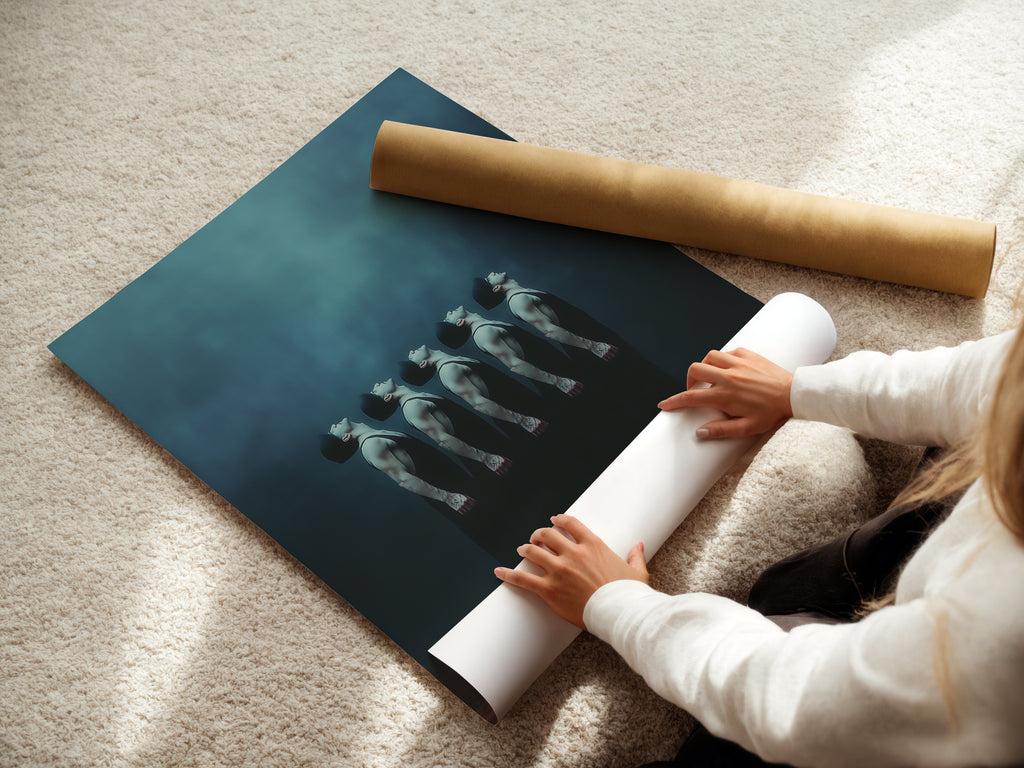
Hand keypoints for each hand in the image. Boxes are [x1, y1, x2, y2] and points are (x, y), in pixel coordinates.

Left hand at [494, 514, 647, 629]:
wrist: (620, 613)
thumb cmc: (629, 595)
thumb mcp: (636, 572)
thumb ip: (635, 556)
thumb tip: (639, 545)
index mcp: (593, 545)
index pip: (570, 524)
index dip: (559, 520)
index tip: (554, 521)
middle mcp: (573, 554)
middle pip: (547, 535)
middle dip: (539, 534)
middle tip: (535, 538)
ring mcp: (559, 571)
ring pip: (533, 552)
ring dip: (525, 549)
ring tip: (521, 550)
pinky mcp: (549, 589)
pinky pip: (523, 579)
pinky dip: (509, 574)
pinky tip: (499, 571)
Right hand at [657, 347, 792, 439]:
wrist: (794, 394)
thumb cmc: (772, 413)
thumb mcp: (748, 428)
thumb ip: (722, 430)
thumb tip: (699, 433)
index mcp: (725, 395)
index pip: (691, 397)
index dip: (674, 401)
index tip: (664, 405)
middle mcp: (728, 376)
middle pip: (695, 370)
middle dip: (689, 380)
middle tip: (694, 390)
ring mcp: (738, 363)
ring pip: (709, 357)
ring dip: (705, 367)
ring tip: (711, 378)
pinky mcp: (748, 354)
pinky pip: (727, 352)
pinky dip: (722, 360)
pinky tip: (728, 369)